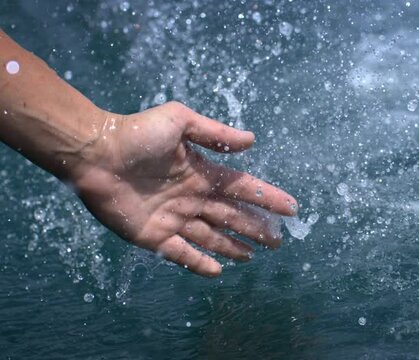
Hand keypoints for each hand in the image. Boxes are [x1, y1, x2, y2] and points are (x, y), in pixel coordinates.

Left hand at [71, 101, 297, 276]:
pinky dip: (200, 263)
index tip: (291, 208)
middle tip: (278, 241)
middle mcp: (192, 198)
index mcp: (202, 172)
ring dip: (234, 246)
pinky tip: (219, 270)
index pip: (243, 188)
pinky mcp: (154, 236)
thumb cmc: (137, 133)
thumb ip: (215, 133)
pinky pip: (182, 253)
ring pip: (213, 237)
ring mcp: (174, 218)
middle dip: (256, 228)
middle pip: (232, 217)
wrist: (94, 153)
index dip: (267, 198)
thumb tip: (252, 141)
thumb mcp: (180, 121)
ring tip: (254, 255)